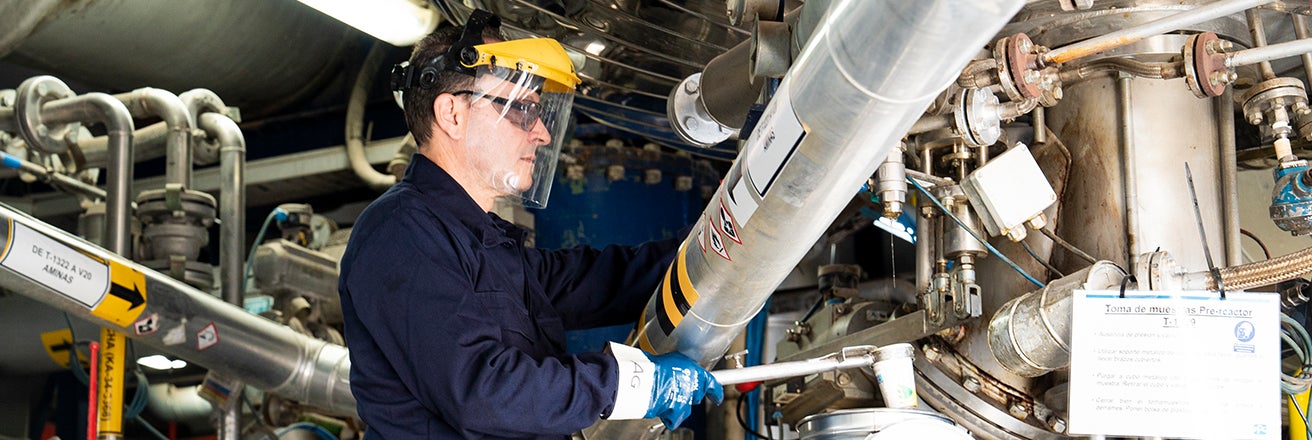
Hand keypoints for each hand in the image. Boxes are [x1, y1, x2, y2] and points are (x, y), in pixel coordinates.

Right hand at [604, 343, 724, 428]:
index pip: (713, 385)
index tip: (717, 397)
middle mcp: (695, 389)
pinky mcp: (676, 414)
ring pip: (685, 406)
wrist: (646, 378)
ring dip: (678, 402)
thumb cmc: (657, 365)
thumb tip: (683, 370)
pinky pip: (675, 418)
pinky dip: (669, 414)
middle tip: (674, 386)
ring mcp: (686, 402)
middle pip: (696, 395)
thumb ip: (684, 367)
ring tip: (664, 393)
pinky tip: (662, 406)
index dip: (716, 392)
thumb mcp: (675, 359)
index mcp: (698, 374)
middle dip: (688, 392)